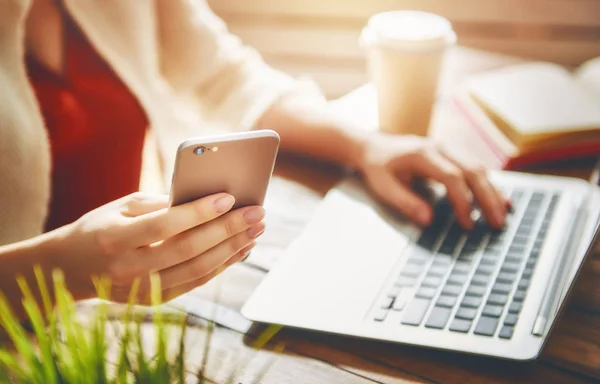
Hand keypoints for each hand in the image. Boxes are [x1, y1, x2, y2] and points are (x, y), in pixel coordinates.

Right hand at [49, 192, 264, 303]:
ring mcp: (142, 289)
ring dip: (232, 249)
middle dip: (228, 229)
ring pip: (197, 269)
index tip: (229, 197)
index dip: (199, 212)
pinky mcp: (154, 300)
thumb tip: (205, 197)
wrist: (71, 268)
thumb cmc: (100, 227)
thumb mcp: (121, 207)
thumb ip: (160, 203)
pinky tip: (241, 249)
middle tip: (257, 213)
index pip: (165, 225)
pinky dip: (221, 265)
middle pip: (188, 249)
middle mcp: (128, 268)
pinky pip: (195, 282)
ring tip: (256, 230)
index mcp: (115, 238)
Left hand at [356, 133, 508, 229]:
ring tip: (503, 216)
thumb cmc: (377, 167)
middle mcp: (440, 149)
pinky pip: (473, 170)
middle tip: (497, 223)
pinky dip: (487, 186)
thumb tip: (429, 220)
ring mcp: (447, 150)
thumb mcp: (384, 186)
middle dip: (488, 198)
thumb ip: (406, 202)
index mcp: (423, 154)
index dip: (463, 201)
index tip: (467, 224)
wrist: (372, 146)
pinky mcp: (450, 156)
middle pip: (473, 171)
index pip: (452, 177)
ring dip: (492, 192)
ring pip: (478, 169)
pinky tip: (500, 200)